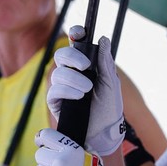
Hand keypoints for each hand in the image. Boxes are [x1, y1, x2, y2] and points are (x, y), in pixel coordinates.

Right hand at [46, 27, 124, 155]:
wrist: (105, 133)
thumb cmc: (109, 108)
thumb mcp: (111, 84)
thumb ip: (105, 63)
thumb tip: (103, 39)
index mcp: (86, 66)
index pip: (76, 46)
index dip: (75, 35)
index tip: (79, 33)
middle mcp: (71, 74)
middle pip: (61, 56)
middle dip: (72, 57)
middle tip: (86, 65)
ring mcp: (62, 88)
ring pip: (57, 74)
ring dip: (73, 79)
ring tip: (88, 89)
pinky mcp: (56, 102)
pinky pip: (54, 91)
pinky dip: (67, 91)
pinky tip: (79, 96)